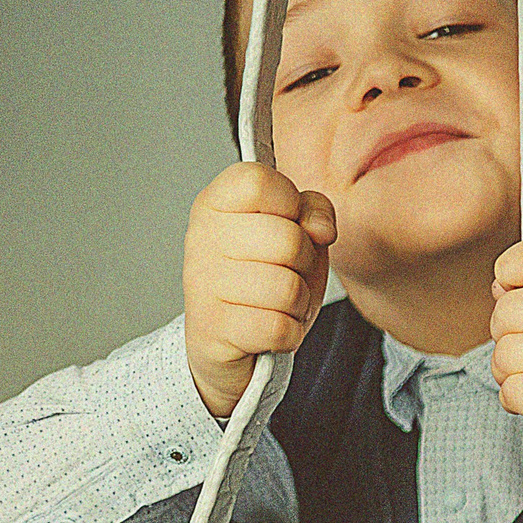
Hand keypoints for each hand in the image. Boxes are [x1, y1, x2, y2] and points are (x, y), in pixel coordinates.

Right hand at [182, 161, 334, 419]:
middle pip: (288, 240)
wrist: (231, 341)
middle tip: (285, 273)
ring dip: (297, 302)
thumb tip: (319, 228)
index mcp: (216, 203)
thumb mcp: (297, 234)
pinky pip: (279, 328)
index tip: (288, 223)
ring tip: (277, 302)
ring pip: (288, 288)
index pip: (260, 181)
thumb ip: (313, 210)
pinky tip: (268, 327)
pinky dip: (288, 333)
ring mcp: (202, 284)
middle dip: (304, 264)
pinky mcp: (212, 329)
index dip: (292, 205)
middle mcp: (202, 238)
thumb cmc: (265, 279)